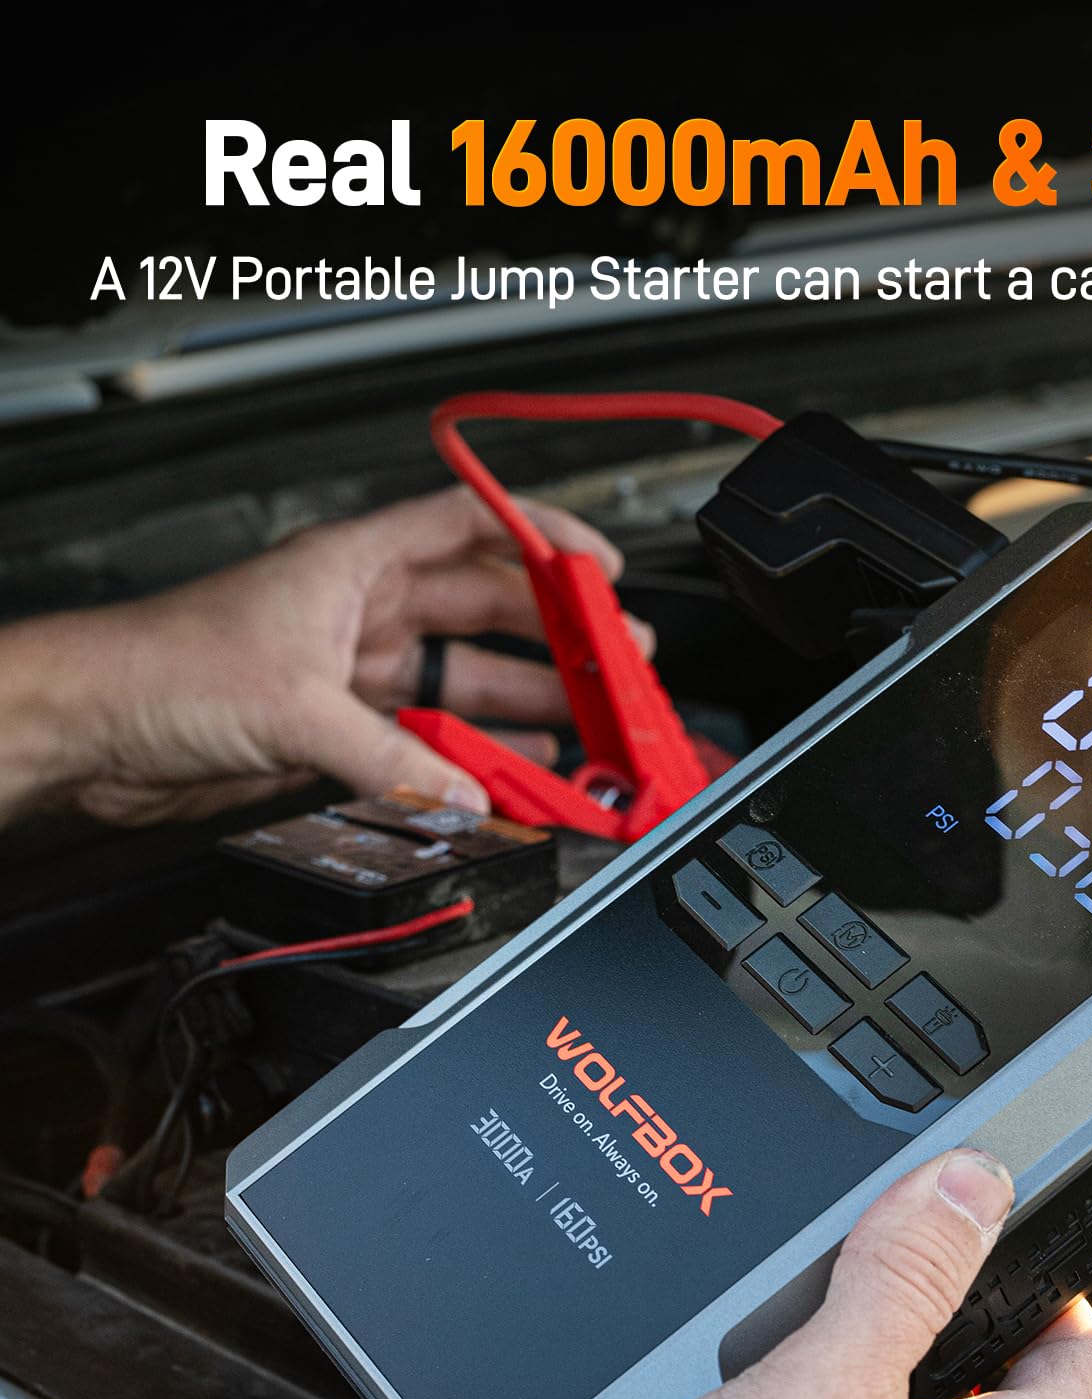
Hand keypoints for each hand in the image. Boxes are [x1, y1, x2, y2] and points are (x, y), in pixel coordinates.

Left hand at [0, 485, 651, 825]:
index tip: (604, 571)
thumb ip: (389, 759)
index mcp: (354, 564)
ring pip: (460, 684)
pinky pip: (424, 743)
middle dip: (556, 638)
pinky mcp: (335, 731)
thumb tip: (465, 797)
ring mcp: (350, 672)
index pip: (470, 525)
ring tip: (585, 729)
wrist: (91, 730)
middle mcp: (359, 611)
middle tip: (617, 666)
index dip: (543, 540)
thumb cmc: (158, 667)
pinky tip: (508, 776)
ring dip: (524, 706)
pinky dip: (468, 761)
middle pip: (483, 613)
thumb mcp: (293, 707)